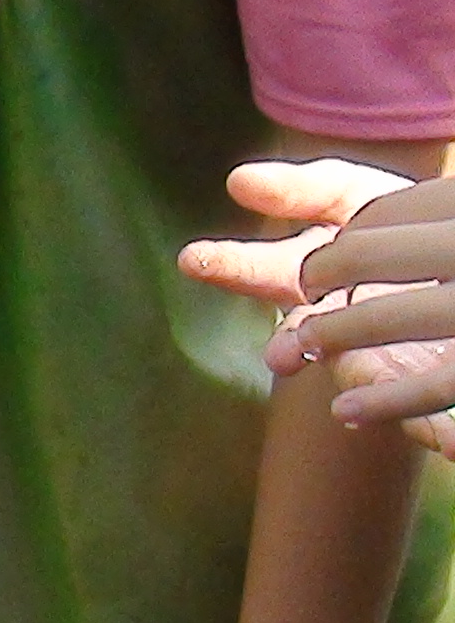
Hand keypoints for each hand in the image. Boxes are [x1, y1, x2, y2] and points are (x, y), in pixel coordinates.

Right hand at [181, 162, 454, 455]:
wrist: (435, 272)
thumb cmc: (388, 228)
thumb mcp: (348, 197)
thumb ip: (296, 191)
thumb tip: (236, 181)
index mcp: (308, 280)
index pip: (261, 271)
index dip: (230, 266)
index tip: (193, 259)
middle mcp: (333, 326)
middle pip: (307, 335)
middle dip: (293, 345)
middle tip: (279, 357)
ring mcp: (374, 358)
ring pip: (363, 375)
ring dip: (365, 385)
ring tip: (368, 395)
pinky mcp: (416, 384)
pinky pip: (424, 413)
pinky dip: (432, 428)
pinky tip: (449, 441)